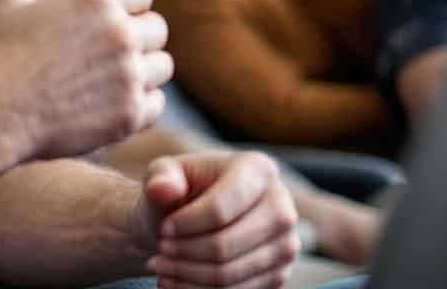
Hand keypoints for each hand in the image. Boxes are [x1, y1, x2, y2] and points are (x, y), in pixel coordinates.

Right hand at [0, 0, 173, 160]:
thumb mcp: (10, 3)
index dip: (126, 5)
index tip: (109, 21)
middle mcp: (120, 32)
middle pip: (158, 28)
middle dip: (137, 37)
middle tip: (108, 54)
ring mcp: (129, 75)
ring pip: (162, 66)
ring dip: (142, 70)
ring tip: (111, 79)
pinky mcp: (130, 113)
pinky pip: (156, 103)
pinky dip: (139, 103)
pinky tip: (112, 103)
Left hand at [134, 152, 298, 288]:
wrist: (189, 221)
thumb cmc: (177, 192)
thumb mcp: (164, 173)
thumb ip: (161, 176)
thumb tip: (161, 188)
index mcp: (257, 170)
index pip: (219, 209)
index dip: (185, 224)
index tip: (163, 228)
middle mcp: (282, 207)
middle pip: (225, 245)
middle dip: (183, 252)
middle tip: (160, 250)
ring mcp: (285, 245)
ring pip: (229, 273)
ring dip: (187, 275)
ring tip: (161, 266)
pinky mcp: (279, 275)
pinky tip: (175, 282)